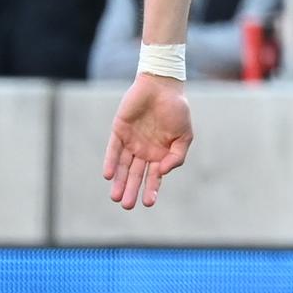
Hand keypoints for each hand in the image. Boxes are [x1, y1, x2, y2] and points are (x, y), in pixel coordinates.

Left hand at [103, 75, 192, 209]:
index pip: (153, 176)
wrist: (162, 86)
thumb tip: (162, 173)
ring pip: (123, 166)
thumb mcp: (184, 135)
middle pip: (135, 175)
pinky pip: (113, 150)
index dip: (151, 190)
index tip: (148, 203)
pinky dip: (110, 162)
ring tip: (115, 197)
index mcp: (160, 153)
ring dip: (119, 181)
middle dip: (131, 190)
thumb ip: (177, 156)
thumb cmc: (177, 110)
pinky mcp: (119, 131)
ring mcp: (131, 141)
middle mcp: (144, 150)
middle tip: (127, 205)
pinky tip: (108, 175)